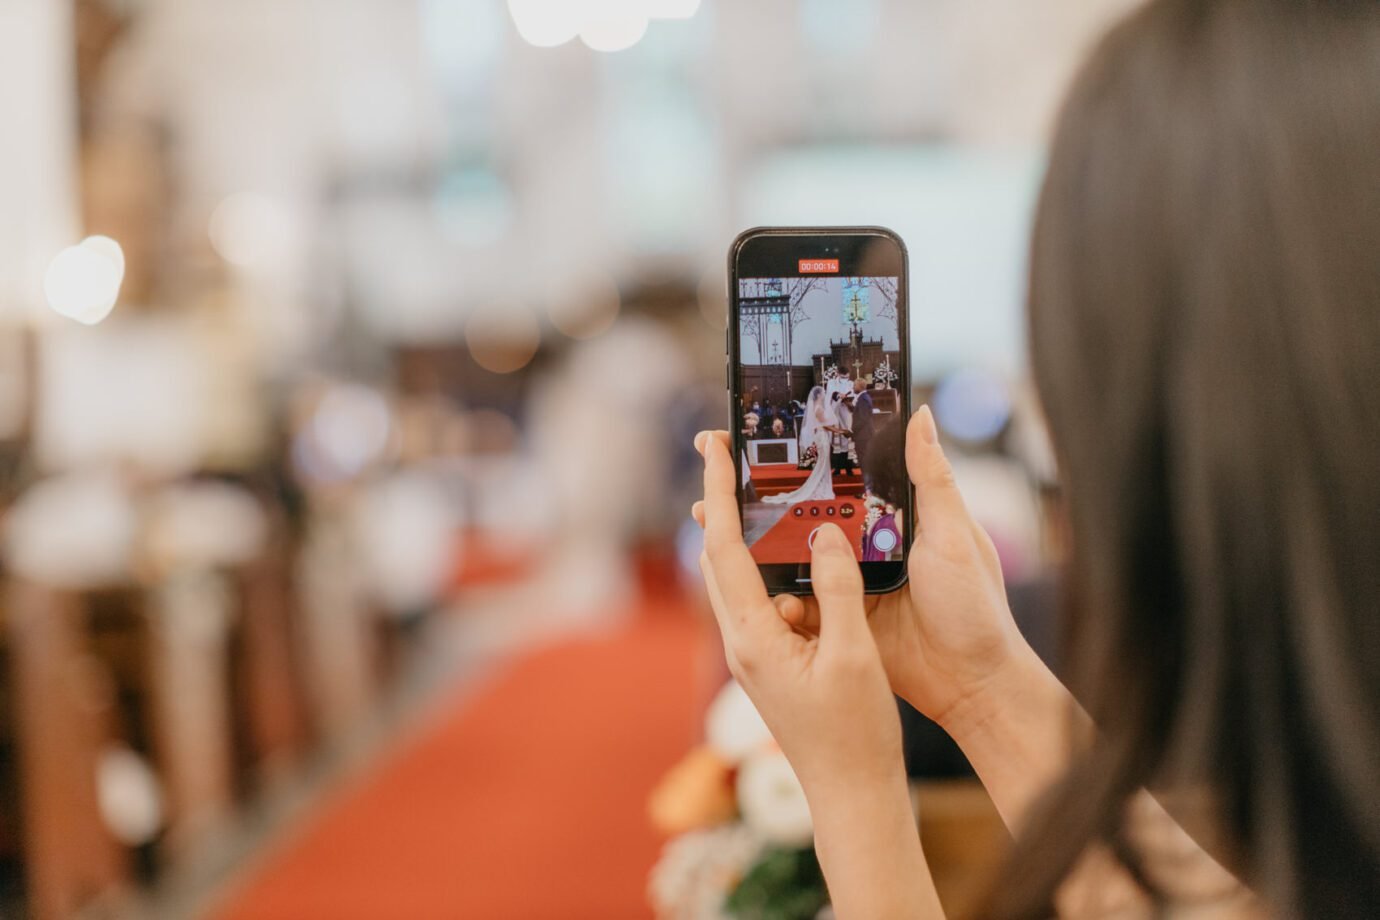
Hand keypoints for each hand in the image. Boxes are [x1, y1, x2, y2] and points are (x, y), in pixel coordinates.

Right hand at [694, 408, 1041, 740]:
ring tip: (706, 511)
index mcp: (893, 516)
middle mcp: (864, 544)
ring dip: (751, 534)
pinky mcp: (835, 617)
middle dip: (758, 489)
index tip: (763, 427)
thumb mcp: (953, 536)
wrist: (972, 685)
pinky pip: (794, 597)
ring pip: (790, 552)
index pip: (839, 473)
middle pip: (804, 509)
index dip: (802, 451)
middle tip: (715, 458)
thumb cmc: (974, 607)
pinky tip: (734, 567)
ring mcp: (845, 582)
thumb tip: (918, 415)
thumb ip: (931, 480)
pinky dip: (768, 586)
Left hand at [694, 430, 904, 796]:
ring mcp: (757, 653)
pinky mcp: (775, 661)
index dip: (720, 492)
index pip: (725, 549)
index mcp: (753, 638)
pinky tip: (820, 565)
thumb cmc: (854, 732)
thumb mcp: (854, 654)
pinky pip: (774, 603)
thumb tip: (824, 534)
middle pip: (723, 557)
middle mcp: (743, 642)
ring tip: (785, 500)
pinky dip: (790, 577)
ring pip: (749, 579)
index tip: (714, 446)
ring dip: (762, 541)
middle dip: (728, 504)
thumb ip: (837, 590)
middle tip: (735, 453)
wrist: (853, 792)